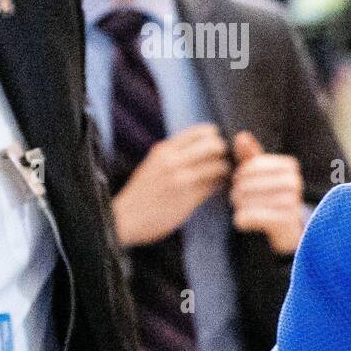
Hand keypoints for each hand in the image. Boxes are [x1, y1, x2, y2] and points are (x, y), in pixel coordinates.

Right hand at [111, 123, 229, 245]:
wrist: (124, 219)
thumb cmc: (142, 193)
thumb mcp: (155, 164)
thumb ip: (175, 154)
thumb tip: (203, 147)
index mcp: (165, 149)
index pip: (202, 131)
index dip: (216, 137)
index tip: (217, 147)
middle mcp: (173, 160)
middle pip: (215, 144)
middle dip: (225, 153)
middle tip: (225, 161)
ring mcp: (181, 178)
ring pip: (219, 165)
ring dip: (226, 171)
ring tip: (223, 176)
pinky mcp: (188, 198)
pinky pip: (214, 186)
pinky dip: (221, 185)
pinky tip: (218, 188)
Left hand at [230, 131, 305, 254]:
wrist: (288, 229)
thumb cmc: (272, 196)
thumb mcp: (261, 175)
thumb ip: (250, 156)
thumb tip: (241, 136)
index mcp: (290, 165)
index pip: (250, 166)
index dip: (239, 176)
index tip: (239, 184)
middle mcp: (294, 181)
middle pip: (246, 183)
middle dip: (236, 193)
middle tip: (237, 199)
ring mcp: (292, 201)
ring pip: (245, 201)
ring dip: (238, 207)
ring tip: (241, 209)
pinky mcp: (285, 220)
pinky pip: (249, 217)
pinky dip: (241, 220)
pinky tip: (243, 221)